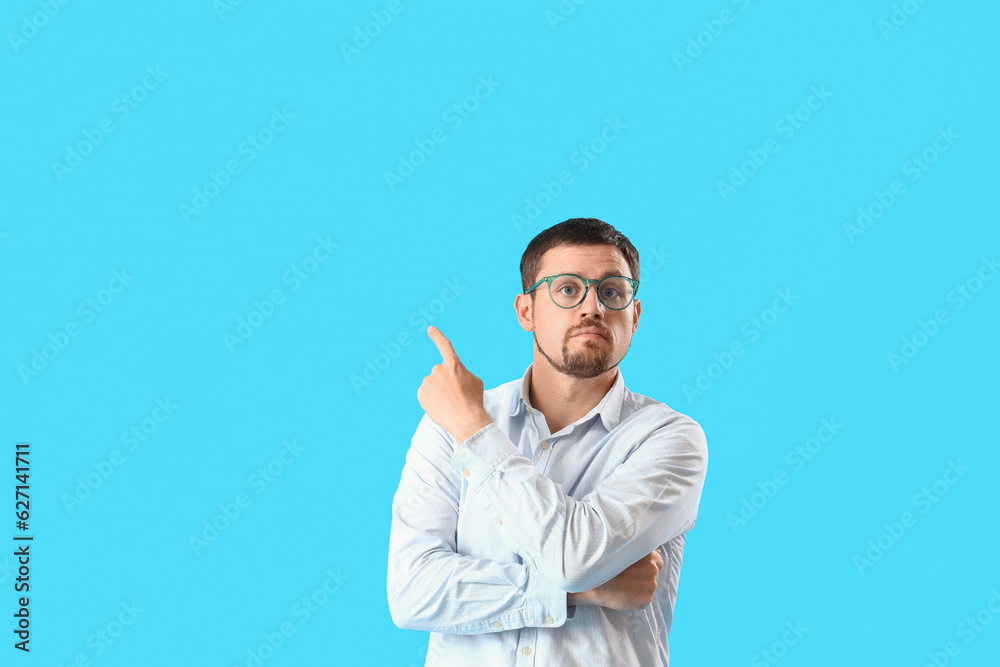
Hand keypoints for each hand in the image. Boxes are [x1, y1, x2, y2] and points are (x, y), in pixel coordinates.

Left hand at [417, 326, 492, 444]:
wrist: (466, 420)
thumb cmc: (473, 401)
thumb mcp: (475, 381)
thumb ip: (462, 373)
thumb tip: (455, 376)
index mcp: (453, 364)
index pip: (444, 346)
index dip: (437, 336)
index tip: (430, 329)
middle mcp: (438, 370)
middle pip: (439, 373)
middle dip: (445, 382)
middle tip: (454, 395)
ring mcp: (428, 382)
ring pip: (432, 384)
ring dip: (438, 391)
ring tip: (448, 403)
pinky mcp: (421, 394)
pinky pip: (425, 394)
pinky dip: (431, 400)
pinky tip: (440, 407)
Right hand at [568, 550, 662, 610]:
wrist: (595, 584)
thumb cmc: (608, 565)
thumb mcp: (625, 553)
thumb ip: (643, 553)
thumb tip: (658, 552)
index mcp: (649, 556)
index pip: (658, 561)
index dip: (647, 565)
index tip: (637, 569)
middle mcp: (653, 570)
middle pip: (654, 574)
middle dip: (644, 576)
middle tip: (628, 577)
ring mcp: (650, 586)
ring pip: (649, 587)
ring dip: (641, 587)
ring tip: (624, 586)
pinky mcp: (646, 599)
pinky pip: (645, 599)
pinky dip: (637, 598)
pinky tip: (625, 594)